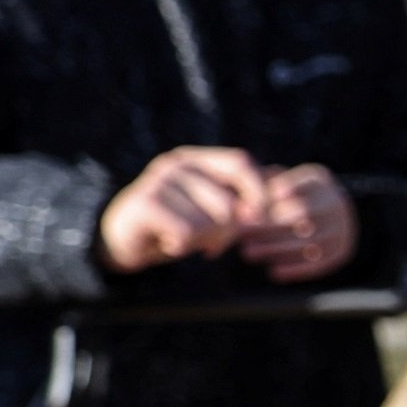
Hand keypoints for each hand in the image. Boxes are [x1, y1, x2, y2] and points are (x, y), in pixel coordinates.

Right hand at [97, 146, 270, 272]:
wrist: (123, 243)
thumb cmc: (177, 225)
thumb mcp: (213, 209)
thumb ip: (243, 196)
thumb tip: (284, 177)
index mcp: (198, 160)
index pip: (242, 162)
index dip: (259, 191)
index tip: (261, 219)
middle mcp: (177, 164)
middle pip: (230, 201)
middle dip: (229, 232)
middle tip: (214, 244)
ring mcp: (158, 181)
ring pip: (210, 221)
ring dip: (204, 241)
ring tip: (188, 240)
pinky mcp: (144, 204)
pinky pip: (186, 233)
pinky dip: (182, 246)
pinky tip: (169, 244)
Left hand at [239, 164, 357, 281]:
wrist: (326, 214)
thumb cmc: (286, 197)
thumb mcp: (275, 184)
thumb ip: (259, 189)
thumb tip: (241, 208)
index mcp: (318, 182)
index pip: (293, 190)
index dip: (268, 203)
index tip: (241, 212)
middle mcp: (337, 204)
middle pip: (302, 215)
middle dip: (267, 227)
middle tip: (240, 234)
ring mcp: (343, 228)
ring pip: (309, 242)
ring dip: (276, 249)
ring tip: (247, 253)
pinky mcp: (342, 251)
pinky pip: (320, 263)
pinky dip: (297, 269)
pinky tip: (274, 272)